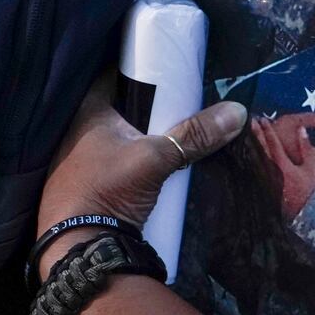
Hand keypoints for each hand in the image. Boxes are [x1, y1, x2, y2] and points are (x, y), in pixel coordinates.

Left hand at [38, 76, 248, 278]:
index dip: (136, 70)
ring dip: (139, 137)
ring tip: (172, 133)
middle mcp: (77, 134)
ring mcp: (79, 163)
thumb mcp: (156, 157)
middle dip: (144, 107)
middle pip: (118, 109)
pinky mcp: (88, 188)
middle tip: (178, 102)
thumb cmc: (108, 189)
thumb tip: (237, 111)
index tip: (164, 68)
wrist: (81, 247)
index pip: (111, 78)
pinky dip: (133, 160)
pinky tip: (154, 165)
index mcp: (87, 114)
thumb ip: (194, 135)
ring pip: (117, 138)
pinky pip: (115, 163)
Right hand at [250, 113, 314, 218]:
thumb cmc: (274, 132)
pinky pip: (301, 197)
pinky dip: (309, 205)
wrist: (251, 146)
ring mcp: (294, 179)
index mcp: (305, 155)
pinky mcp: (285, 184)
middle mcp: (302, 169)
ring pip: (314, 192)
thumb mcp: (291, 121)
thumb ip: (308, 120)